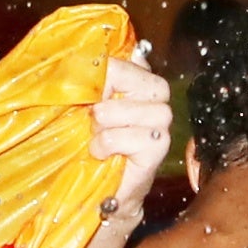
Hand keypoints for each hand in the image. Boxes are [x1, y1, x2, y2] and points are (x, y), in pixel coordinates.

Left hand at [89, 56, 174, 198]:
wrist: (104, 190)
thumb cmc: (93, 144)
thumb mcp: (85, 107)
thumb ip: (89, 80)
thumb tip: (85, 56)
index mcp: (139, 78)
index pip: (124, 60)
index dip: (101, 74)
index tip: (87, 93)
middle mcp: (156, 95)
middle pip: (132, 77)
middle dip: (104, 98)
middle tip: (93, 118)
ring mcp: (162, 121)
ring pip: (128, 108)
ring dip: (105, 124)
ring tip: (97, 137)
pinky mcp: (160, 146)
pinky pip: (130, 136)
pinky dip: (108, 144)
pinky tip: (101, 152)